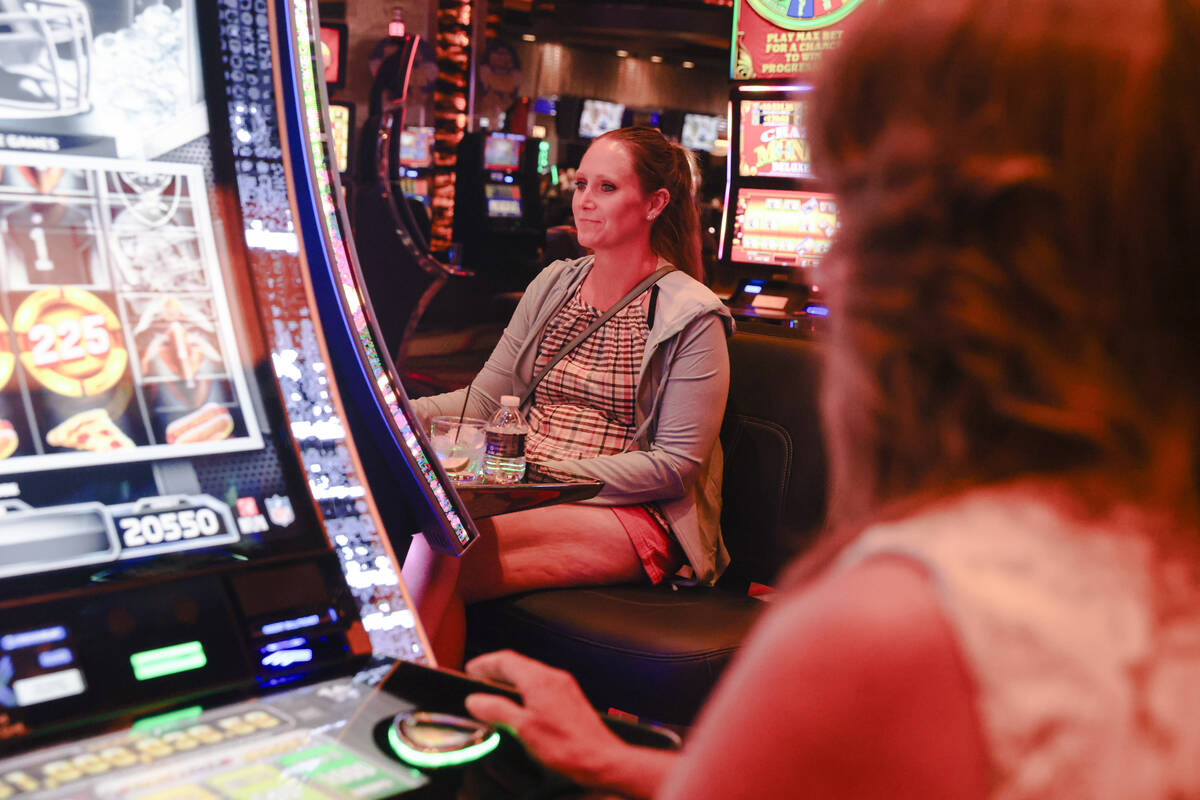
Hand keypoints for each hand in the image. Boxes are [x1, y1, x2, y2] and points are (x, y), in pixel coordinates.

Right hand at [463, 650, 635, 788]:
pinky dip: (524, 687)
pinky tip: (520, 703)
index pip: (506, 659)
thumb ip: (497, 710)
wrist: (602, 759)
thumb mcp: (523, 729)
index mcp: (539, 680)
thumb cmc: (567, 747)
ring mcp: (564, 686)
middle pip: (518, 664)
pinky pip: (542, 684)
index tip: (470, 670)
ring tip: (494, 691)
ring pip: (531, 673)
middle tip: (478, 678)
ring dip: (510, 678)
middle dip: (496, 669)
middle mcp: (553, 677)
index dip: (485, 663)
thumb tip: (475, 700)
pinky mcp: (570, 698)